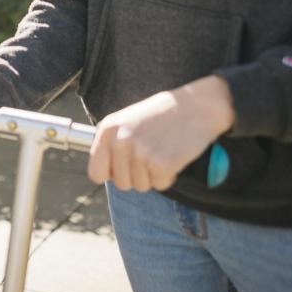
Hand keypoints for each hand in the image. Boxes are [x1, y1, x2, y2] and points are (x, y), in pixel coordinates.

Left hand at [88, 75, 235, 191]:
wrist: (196, 105)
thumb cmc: (162, 114)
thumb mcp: (127, 121)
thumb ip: (113, 144)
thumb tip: (103, 173)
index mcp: (107, 129)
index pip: (95, 172)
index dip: (112, 174)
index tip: (125, 168)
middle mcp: (119, 141)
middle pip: (121, 183)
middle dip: (137, 176)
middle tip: (151, 156)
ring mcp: (140, 153)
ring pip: (141, 186)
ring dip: (153, 176)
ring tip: (162, 152)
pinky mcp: (161, 164)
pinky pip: (160, 185)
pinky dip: (169, 176)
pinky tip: (174, 156)